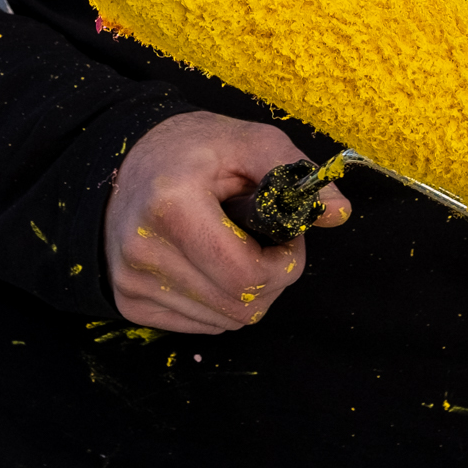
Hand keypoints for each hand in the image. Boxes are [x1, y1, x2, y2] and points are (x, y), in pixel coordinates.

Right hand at [105, 111, 351, 333]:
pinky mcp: (127, 302)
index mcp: (171, 206)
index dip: (284, 263)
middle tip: (266, 241)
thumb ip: (294, 173)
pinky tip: (210, 265)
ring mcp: (130, 281)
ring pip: (224, 322)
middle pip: (241, 307)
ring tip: (235, 248)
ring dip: (247, 293)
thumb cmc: (193, 150)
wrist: (127, 164)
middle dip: (271, 280)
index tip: (285, 234)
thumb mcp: (248, 141)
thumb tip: (340, 213)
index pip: (246, 276)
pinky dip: (219, 302)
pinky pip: (200, 326)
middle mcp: (143, 250)